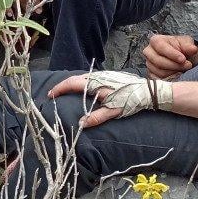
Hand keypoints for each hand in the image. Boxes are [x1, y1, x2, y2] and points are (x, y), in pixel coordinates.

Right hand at [48, 71, 172, 128]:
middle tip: (53, 94)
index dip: (59, 88)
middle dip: (62, 86)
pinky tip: (80, 88)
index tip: (51, 95)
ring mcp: (103, 74)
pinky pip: (89, 77)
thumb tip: (81, 124)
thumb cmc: (130, 101)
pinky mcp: (108, 75)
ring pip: (82, 77)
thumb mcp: (113, 111)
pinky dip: (80, 82)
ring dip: (71, 83)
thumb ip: (96, 117)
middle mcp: (97, 76)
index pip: (72, 84)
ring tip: (63, 91)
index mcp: (95, 83)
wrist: (146, 91)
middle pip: (74, 78)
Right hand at [144, 34, 197, 78]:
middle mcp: (149, 52)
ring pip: (159, 72)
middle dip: (174, 65)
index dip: (172, 54)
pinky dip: (170, 78)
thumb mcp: (187, 43)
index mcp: (155, 41)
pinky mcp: (151, 74)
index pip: (160, 47)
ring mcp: (149, 64)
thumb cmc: (182, 48)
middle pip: (158, 61)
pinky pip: (159, 79)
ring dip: (174, 72)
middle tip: (187, 65)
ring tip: (184, 69)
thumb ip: (188, 46)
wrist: (182, 57)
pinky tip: (178, 74)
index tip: (183, 59)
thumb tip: (193, 49)